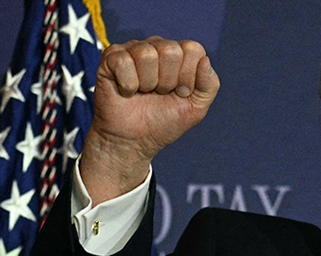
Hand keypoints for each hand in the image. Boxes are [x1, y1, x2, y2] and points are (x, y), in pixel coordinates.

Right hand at [80, 37, 219, 203]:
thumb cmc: (162, 123)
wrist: (133, 143)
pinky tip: (126, 92)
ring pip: (147, 54)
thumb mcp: (195, 108)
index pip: (193, 49)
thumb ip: (209, 85)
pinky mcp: (111, 58)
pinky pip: (123, 62)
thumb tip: (205, 60)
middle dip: (167, 81)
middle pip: (171, 50)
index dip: (188, 77)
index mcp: (179, 55)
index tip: (179, 94)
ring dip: (147, 83)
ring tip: (142, 93)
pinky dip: (127, 85)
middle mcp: (156, 47)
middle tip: (158, 94)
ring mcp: (133, 50)